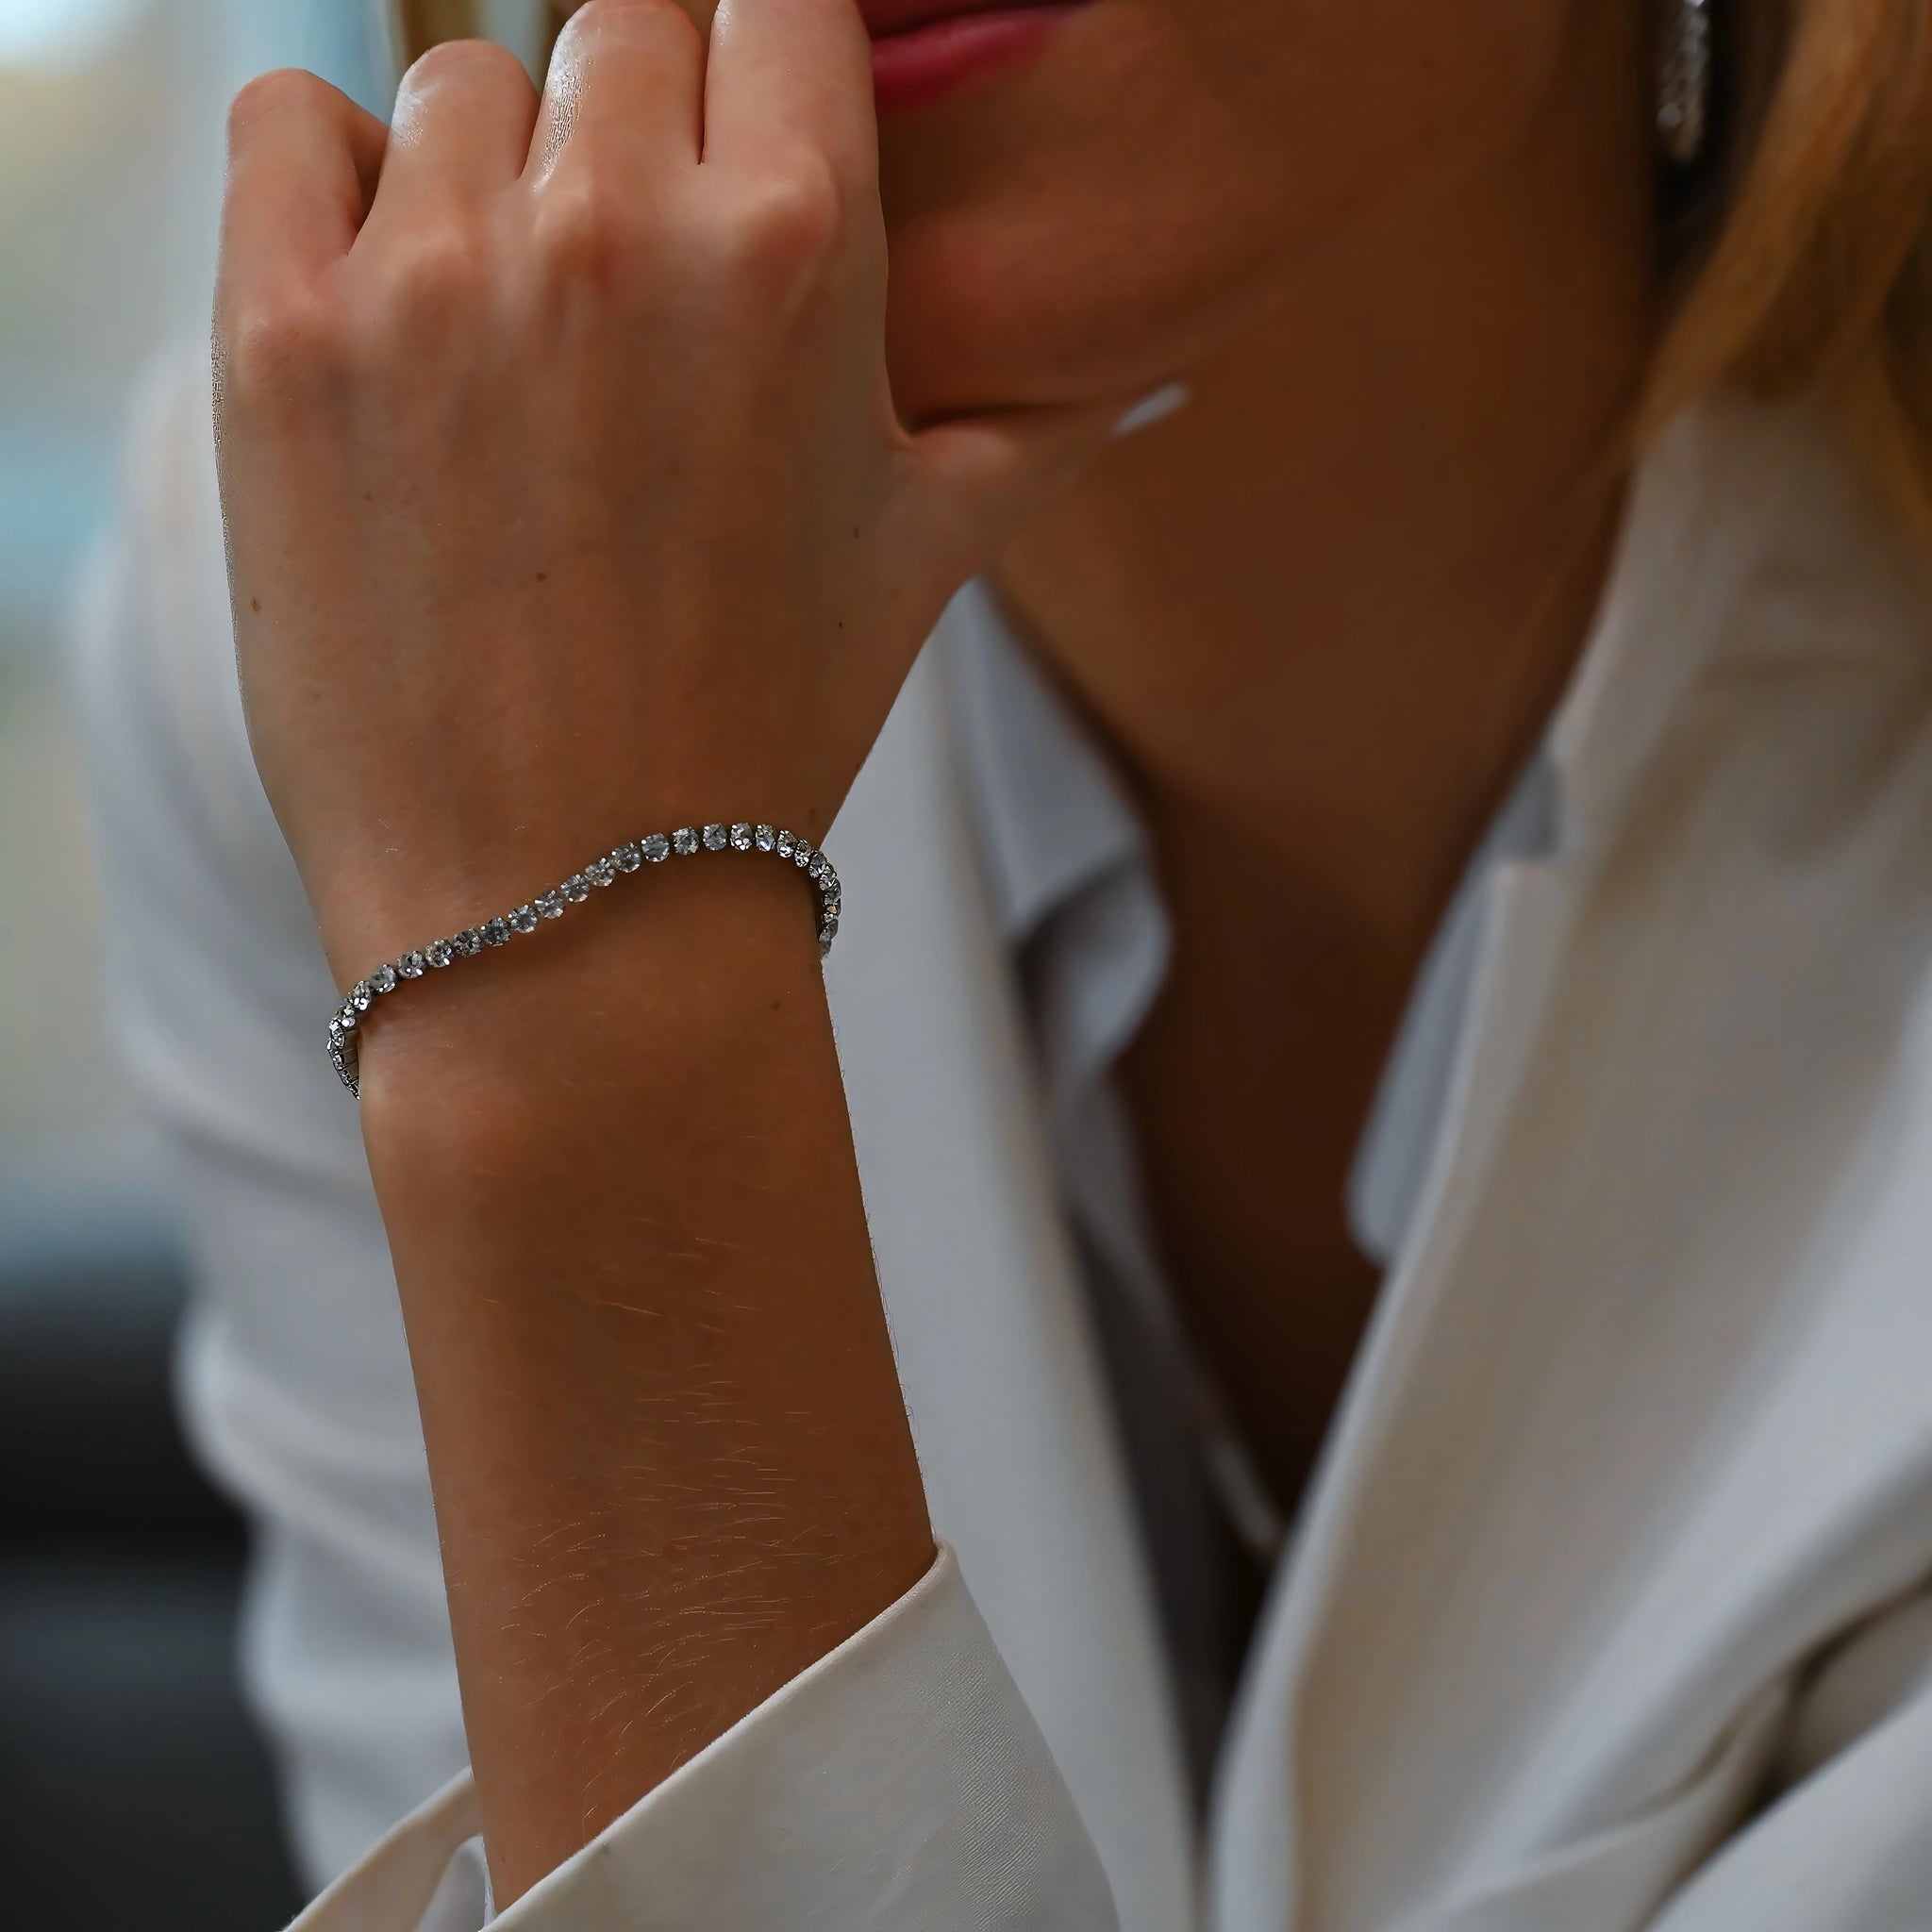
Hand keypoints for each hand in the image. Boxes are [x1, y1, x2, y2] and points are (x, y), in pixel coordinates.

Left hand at [215, 0, 1116, 984]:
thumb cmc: (766, 732)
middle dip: (637, 132)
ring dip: (493, 179)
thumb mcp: (931, 564)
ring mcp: (436, 276)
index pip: (779, 0)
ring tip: (516, 345)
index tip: (738, 151)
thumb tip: (1155, 374)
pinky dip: (330, 184)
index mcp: (800, 248)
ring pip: (456, 86)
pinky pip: (285, 125)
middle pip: (620, 27)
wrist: (575, 907)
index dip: (763, 72)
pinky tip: (388, 305)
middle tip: (632, 291)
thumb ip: (1040, 426)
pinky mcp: (283, 339)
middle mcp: (616, 226)